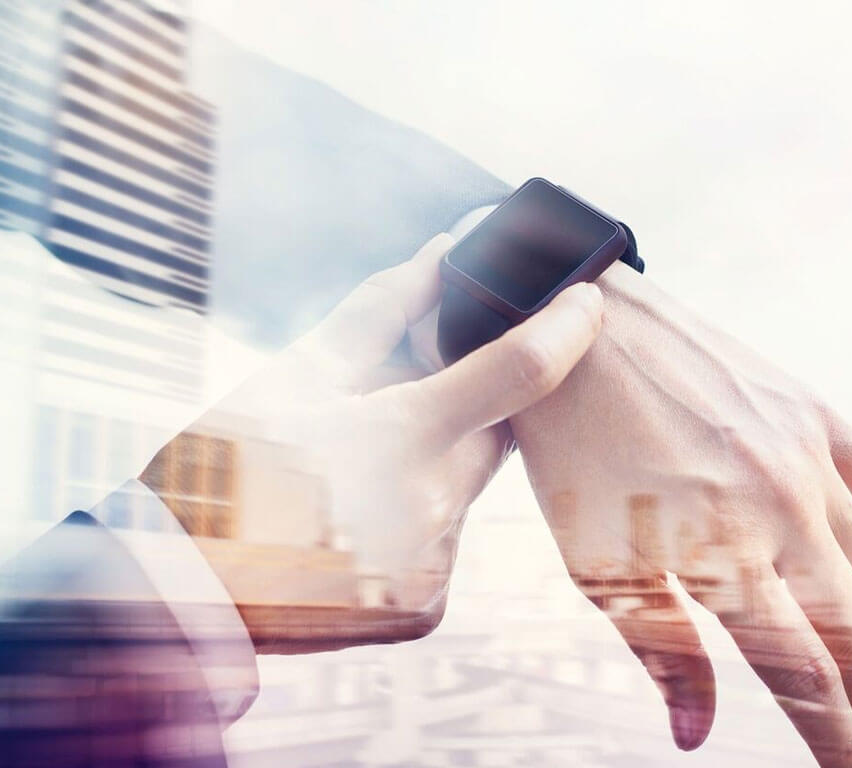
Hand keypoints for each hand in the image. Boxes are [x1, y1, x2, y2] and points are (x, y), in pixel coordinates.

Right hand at [142, 234, 603, 648]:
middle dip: (464, 409)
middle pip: (492, 436)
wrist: (177, 590)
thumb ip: (382, 313)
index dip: (564, 329)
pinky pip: (440, 544)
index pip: (518, 373)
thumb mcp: (294, 374)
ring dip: (427, 469)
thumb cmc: (226, 466)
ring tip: (354, 476)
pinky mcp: (425, 608)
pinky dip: (412, 522)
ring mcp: (432, 567)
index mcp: (397, 440)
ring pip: (462, 492)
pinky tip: (354, 525)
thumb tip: (442, 255)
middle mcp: (432, 511)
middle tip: (408, 401)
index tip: (588, 301)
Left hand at [510, 262, 851, 765]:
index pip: (806, 672)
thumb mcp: (594, 560)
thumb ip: (661, 647)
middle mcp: (782, 506)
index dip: (834, 734)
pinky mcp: (812, 411)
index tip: (848, 767)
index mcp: (724, 553)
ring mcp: (806, 454)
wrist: (576, 332)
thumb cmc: (571, 449)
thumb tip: (695, 733)